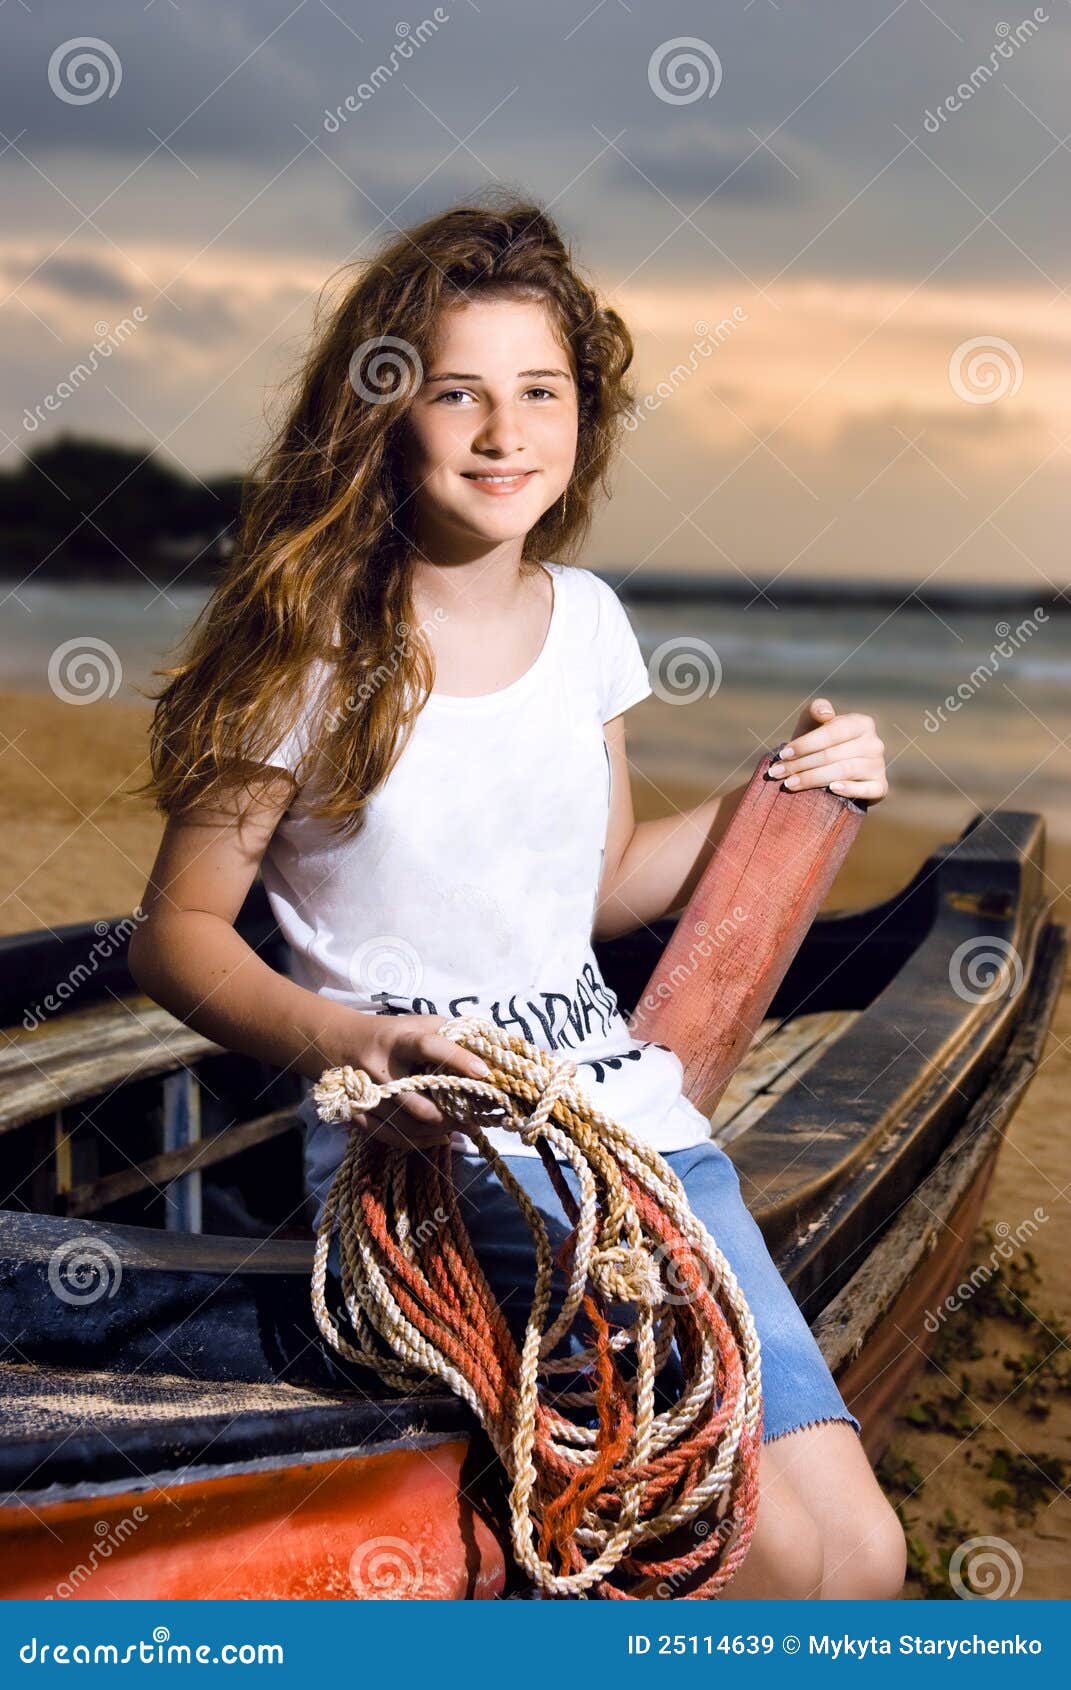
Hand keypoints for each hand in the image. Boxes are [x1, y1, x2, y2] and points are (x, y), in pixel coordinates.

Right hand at [337, 1012, 492, 1149]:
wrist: (334, 1043)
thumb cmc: (387, 1033)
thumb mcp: (415, 1023)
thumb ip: (448, 1033)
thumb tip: (485, 1051)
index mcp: (397, 1041)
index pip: (428, 1047)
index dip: (457, 1059)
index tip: (484, 1073)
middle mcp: (379, 1070)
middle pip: (421, 1104)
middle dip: (455, 1116)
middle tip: (480, 1118)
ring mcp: (367, 1097)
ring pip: (410, 1126)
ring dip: (443, 1130)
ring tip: (466, 1128)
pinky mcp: (357, 1115)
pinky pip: (392, 1138)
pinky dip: (421, 1142)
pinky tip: (441, 1137)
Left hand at [767, 697, 887, 804]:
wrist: (829, 771)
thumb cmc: (818, 743)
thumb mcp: (813, 723)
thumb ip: (815, 710)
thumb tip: (826, 713)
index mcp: (861, 723)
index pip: (832, 732)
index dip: (805, 743)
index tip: (783, 754)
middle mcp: (874, 743)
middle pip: (833, 754)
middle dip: (801, 764)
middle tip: (778, 773)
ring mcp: (879, 766)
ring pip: (844, 771)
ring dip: (813, 778)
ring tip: (789, 784)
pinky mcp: (881, 787)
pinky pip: (868, 789)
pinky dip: (850, 789)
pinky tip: (832, 789)